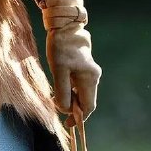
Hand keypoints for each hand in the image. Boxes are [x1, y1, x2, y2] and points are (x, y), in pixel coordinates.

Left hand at [41, 0, 101, 118]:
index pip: (88, 106)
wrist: (64, 25)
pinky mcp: (84, 66)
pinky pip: (78, 84)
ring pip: (82, 92)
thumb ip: (63, 91)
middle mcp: (93, 76)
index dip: (78, 117)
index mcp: (90, 78)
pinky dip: (71, 90)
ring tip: (57, 100)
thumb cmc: (61, 47)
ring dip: (71, 99)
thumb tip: (66, 110)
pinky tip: (60, 89)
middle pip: (86, 100)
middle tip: (59, 112)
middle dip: (74, 109)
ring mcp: (90, 71)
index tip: (68, 125)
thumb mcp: (59, 70)